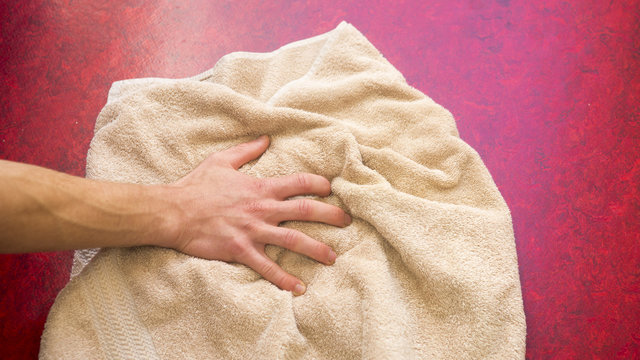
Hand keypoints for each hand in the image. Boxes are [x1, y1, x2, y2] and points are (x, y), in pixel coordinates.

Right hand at [163, 135, 350, 294]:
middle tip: (348, 221)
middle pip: (305, 210)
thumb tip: (266, 137)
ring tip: (333, 258)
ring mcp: (253, 231)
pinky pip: (267, 267)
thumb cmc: (196, 186)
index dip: (319, 184)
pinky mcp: (241, 251)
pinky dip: (284, 279)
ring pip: (293, 241)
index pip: (298, 182)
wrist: (173, 212)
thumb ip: (247, 150)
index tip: (332, 188)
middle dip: (330, 215)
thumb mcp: (222, 161)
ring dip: (316, 249)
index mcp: (260, 187)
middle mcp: (262, 209)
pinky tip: (299, 289)